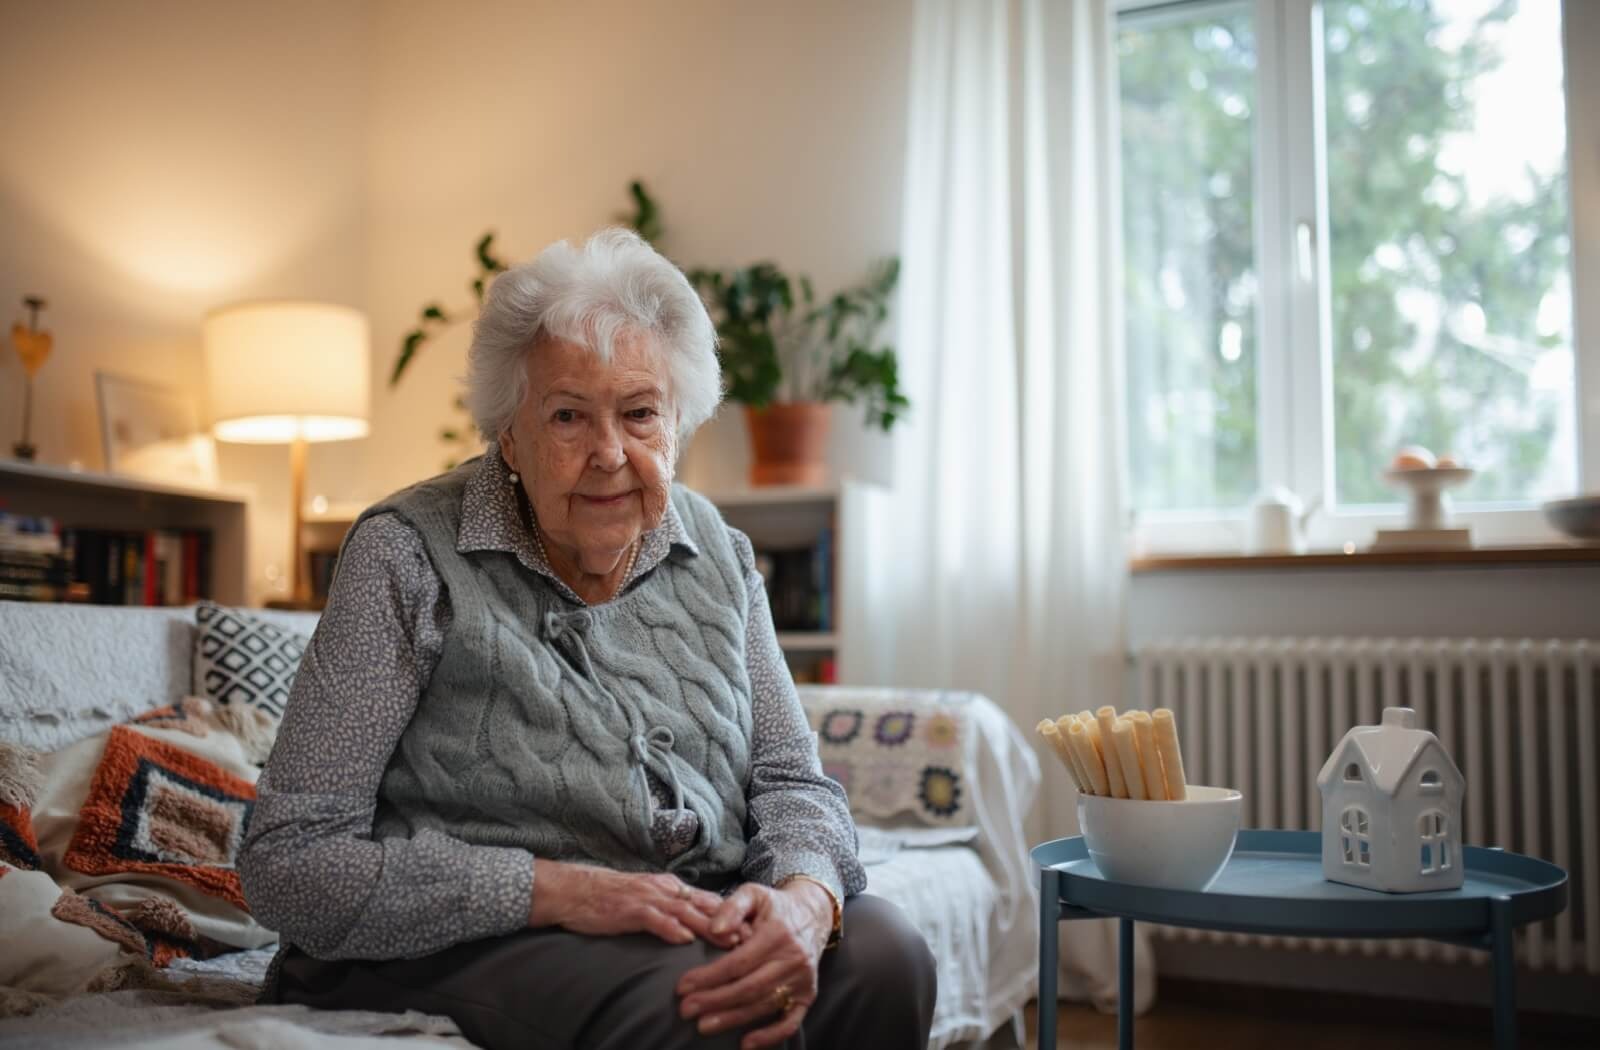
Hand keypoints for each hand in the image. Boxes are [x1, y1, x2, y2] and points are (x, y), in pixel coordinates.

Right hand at [529, 861, 745, 946]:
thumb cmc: (608, 897)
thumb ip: (670, 907)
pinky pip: (655, 919)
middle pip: (704, 906)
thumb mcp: (646, 897)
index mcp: (669, 887)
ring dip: (710, 927)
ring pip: (686, 912)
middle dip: (730, 922)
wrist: (573, 890)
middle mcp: (664, 889)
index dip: (732, 914)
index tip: (752, 928)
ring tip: (729, 941)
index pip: (707, 900)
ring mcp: (647, 898)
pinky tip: (684, 939)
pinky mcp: (630, 910)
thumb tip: (694, 924)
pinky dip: (671, 928)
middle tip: (752, 937)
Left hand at [675, 881, 833, 1049]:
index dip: (709, 976)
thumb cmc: (774, 906)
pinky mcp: (808, 995)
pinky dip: (770, 1036)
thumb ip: (732, 906)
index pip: (738, 962)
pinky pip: (791, 1022)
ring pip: (764, 1005)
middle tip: (685, 1010)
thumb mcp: (753, 893)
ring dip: (732, 1019)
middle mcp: (793, 959)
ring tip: (703, 1026)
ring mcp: (802, 980)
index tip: (682, 986)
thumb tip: (715, 929)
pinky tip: (746, 1043)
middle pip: (748, 987)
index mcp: (778, 934)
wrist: (813, 914)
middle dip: (714, 1001)